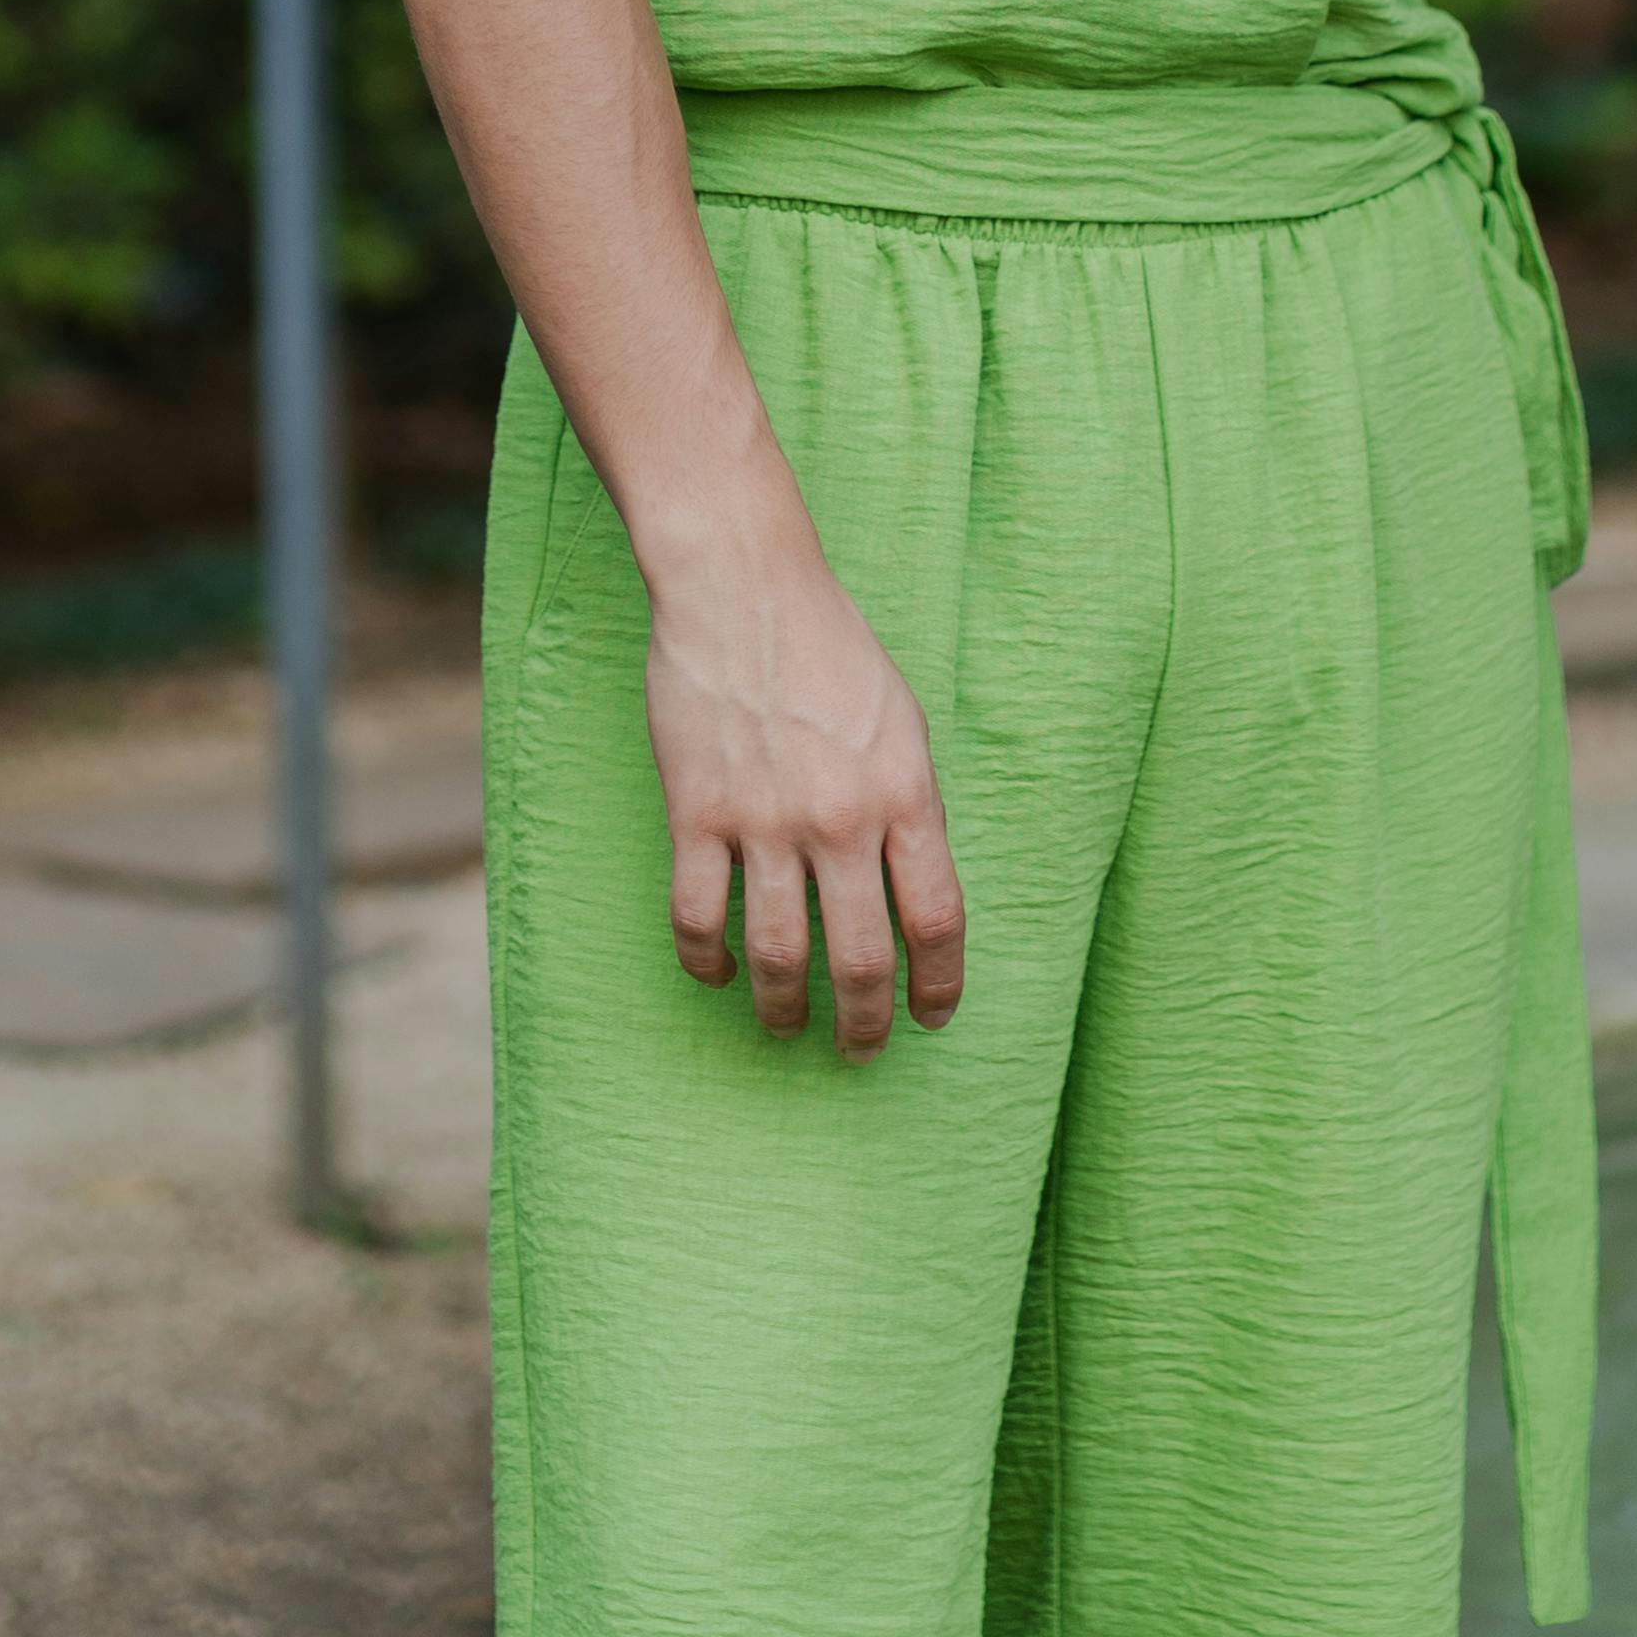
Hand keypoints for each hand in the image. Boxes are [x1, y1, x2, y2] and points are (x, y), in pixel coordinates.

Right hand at [642, 527, 967, 1053]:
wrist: (743, 589)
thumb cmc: (830, 647)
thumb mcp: (902, 722)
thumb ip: (911, 806)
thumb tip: (909, 888)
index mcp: (904, 794)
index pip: (936, 920)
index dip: (939, 985)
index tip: (931, 1017)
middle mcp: (840, 819)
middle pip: (861, 959)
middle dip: (865, 1023)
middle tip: (860, 1048)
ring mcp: (765, 820)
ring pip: (779, 956)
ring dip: (785, 1010)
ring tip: (786, 1026)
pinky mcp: (698, 813)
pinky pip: (699, 917)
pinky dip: (707, 961)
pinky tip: (717, 972)